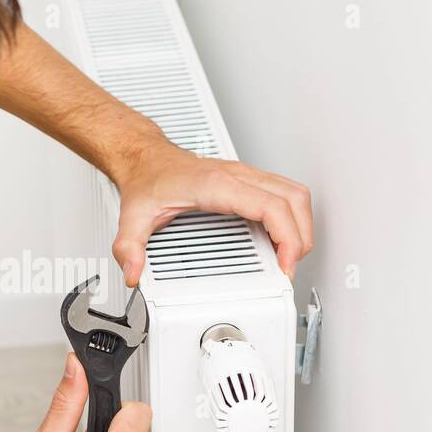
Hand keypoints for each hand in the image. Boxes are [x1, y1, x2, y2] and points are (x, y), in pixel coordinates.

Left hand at [110, 138, 313, 285]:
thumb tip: (133, 273)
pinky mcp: (248, 180)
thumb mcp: (132, 217)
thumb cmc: (147, 180)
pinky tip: (280, 238)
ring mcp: (246, 175)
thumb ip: (129, 248)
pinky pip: (284, 193)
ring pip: (294, 193)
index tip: (285, 265)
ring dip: (301, 225)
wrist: (146, 158)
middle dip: (300, 237)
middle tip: (289, 267)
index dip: (287, 237)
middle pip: (293, 199)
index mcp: (216, 184)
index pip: (270, 206)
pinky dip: (291, 217)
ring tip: (290, 255)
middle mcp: (237, 176)